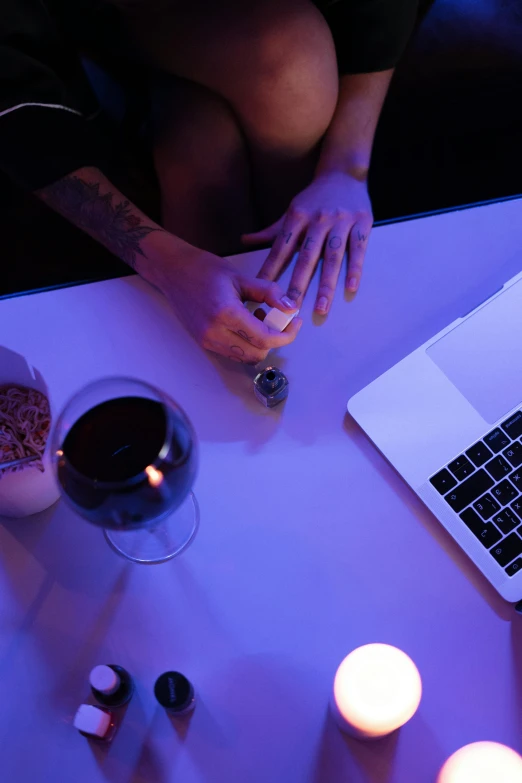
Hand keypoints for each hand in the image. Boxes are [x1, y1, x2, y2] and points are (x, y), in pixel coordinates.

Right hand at [146, 240, 301, 363]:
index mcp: (226, 314)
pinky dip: (246, 344)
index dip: (286, 335)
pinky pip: (233, 353)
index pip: (264, 338)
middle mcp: (215, 332)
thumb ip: (269, 293)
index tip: (295, 323)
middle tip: (279, 319)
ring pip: (245, 358)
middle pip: (257, 354)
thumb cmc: (205, 270)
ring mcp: (207, 340)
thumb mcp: (241, 277)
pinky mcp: (204, 342)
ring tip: (259, 318)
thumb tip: (290, 308)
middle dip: (274, 341)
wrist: (173, 272)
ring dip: (260, 344)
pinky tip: (246, 323)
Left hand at [242, 172, 372, 313]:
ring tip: (320, 308)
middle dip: (297, 284)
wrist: (344, 173)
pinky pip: (357, 249)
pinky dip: (354, 269)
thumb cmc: (314, 198)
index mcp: (297, 218)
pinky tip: (350, 288)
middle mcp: (317, 220)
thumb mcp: (291, 211)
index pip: (281, 249)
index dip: (271, 271)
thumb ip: (271, 231)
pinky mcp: (362, 223)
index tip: (262, 292)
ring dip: (326, 284)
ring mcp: (340, 222)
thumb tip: (244, 240)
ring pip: (332, 257)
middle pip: (306, 257)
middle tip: (290, 308)